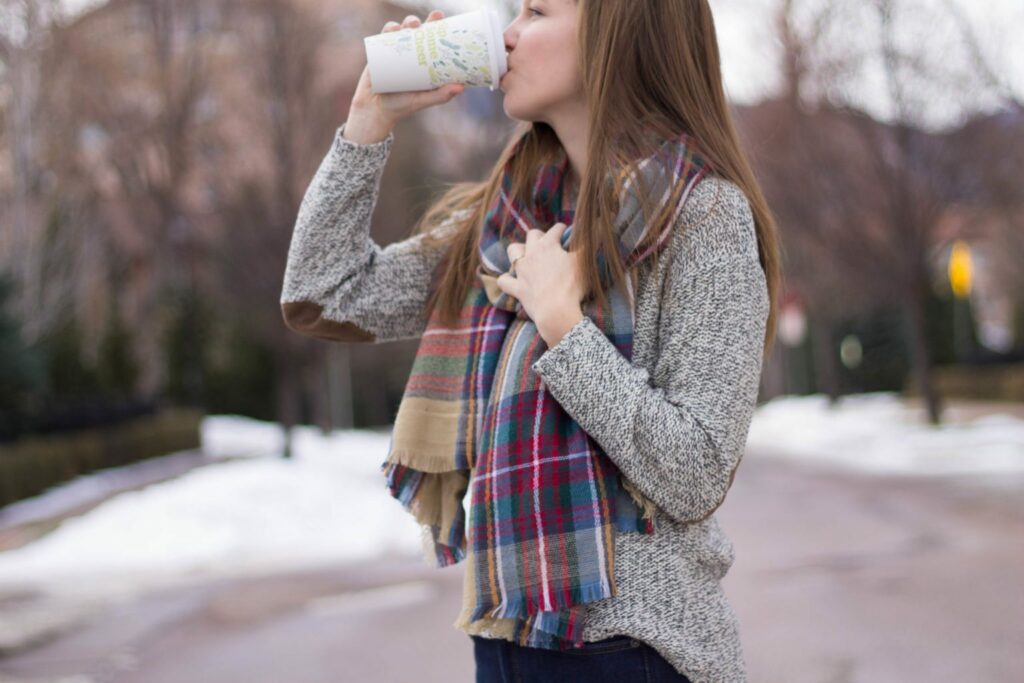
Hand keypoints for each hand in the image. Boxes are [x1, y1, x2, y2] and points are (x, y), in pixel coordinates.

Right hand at [345, 10, 465, 142]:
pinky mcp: (379, 52)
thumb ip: (440, 96)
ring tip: (411, 26)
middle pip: (417, 31)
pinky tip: (394, 29)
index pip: (432, 40)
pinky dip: (389, 29)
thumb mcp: (423, 100)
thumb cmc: (402, 106)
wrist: (375, 111)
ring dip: (407, 23)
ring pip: (401, 30)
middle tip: (426, 22)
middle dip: (422, 21)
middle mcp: (410, 53)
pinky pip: (384, 36)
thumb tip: (461, 87)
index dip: (437, 26)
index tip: (440, 17)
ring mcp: (395, 51)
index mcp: (423, 61)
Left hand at [495, 223, 586, 345]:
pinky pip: (504, 281)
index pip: (556, 229)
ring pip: (513, 251)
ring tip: (526, 256)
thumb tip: (596, 229)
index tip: (567, 233)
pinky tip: (511, 279)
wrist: (556, 311)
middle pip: (532, 235)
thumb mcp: (584, 262)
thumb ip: (587, 244)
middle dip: (540, 236)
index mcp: (548, 245)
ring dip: (518, 251)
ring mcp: (522, 271)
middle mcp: (531, 254)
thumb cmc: (572, 285)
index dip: (563, 230)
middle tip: (548, 244)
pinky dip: (506, 279)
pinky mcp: (517, 288)